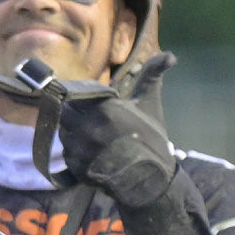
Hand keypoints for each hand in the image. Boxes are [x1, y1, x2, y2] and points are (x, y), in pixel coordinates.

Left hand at [49, 51, 178, 214]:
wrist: (151, 179)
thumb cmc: (151, 138)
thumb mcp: (150, 104)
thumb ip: (152, 76)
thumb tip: (170, 55)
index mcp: (105, 108)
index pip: (75, 95)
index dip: (78, 98)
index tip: (85, 102)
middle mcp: (89, 127)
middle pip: (65, 113)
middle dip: (74, 115)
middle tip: (86, 120)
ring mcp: (81, 149)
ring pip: (64, 133)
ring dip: (73, 133)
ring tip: (90, 138)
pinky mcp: (76, 167)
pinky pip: (66, 154)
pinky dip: (75, 152)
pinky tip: (91, 154)